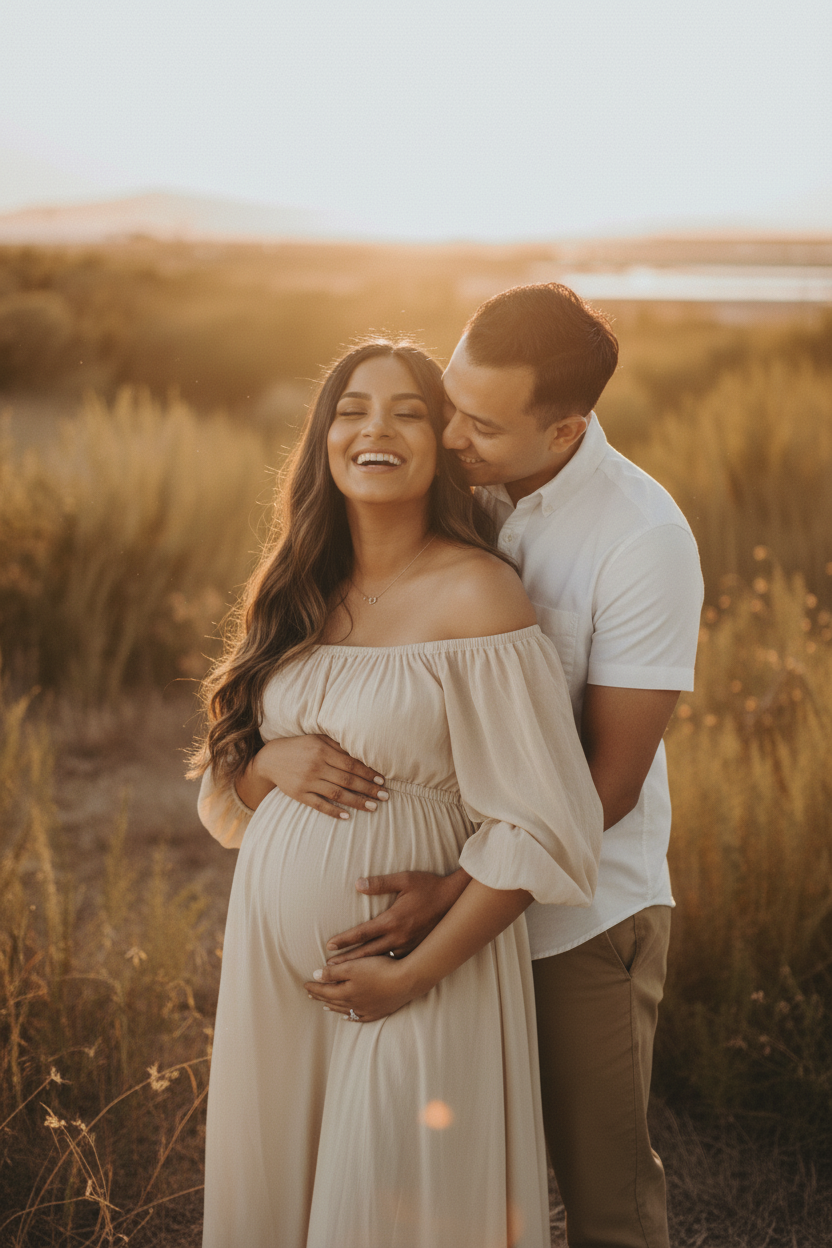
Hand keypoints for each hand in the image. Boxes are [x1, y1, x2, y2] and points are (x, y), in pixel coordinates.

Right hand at [249, 734, 387, 819]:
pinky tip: (347, 817)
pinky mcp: (299, 794)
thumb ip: (338, 745)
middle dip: (368, 789)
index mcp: (322, 751)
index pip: (351, 764)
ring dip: (357, 802)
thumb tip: (362, 752)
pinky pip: (319, 805)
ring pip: (336, 794)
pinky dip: (334, 812)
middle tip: (385, 796)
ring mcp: (307, 782)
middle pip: (347, 780)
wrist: (270, 759)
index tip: (382, 780)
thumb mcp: (317, 740)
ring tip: (373, 807)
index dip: (368, 773)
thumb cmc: (300, 747)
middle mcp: (316, 766)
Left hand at [304, 956, 423, 1022]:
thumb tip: (315, 976)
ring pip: (344, 1009)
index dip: (314, 987)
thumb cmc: (379, 970)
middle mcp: (354, 1004)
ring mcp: (366, 1010)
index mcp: (346, 992)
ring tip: (324, 1005)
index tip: (305, 984)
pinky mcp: (378, 1012)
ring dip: (333, 1006)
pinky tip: (347, 1016)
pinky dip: (350, 1016)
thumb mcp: (353, 966)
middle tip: (311, 994)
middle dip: (321, 996)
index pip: (325, 990)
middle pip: (332, 1000)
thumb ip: (333, 972)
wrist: (406, 981)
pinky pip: (358, 1017)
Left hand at [325, 869, 470, 963]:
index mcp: (393, 920)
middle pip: (367, 953)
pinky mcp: (415, 949)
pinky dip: (381, 968)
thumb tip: (358, 884)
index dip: (344, 940)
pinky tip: (373, 973)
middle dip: (347, 961)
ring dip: (362, 966)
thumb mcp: (404, 879)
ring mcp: (408, 946)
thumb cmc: (429, 886)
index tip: (329, 946)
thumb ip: (380, 883)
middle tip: (328, 969)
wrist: (455, 900)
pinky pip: (394, 962)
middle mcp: (399, 937)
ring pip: (380, 960)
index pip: (362, 933)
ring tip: (345, 974)